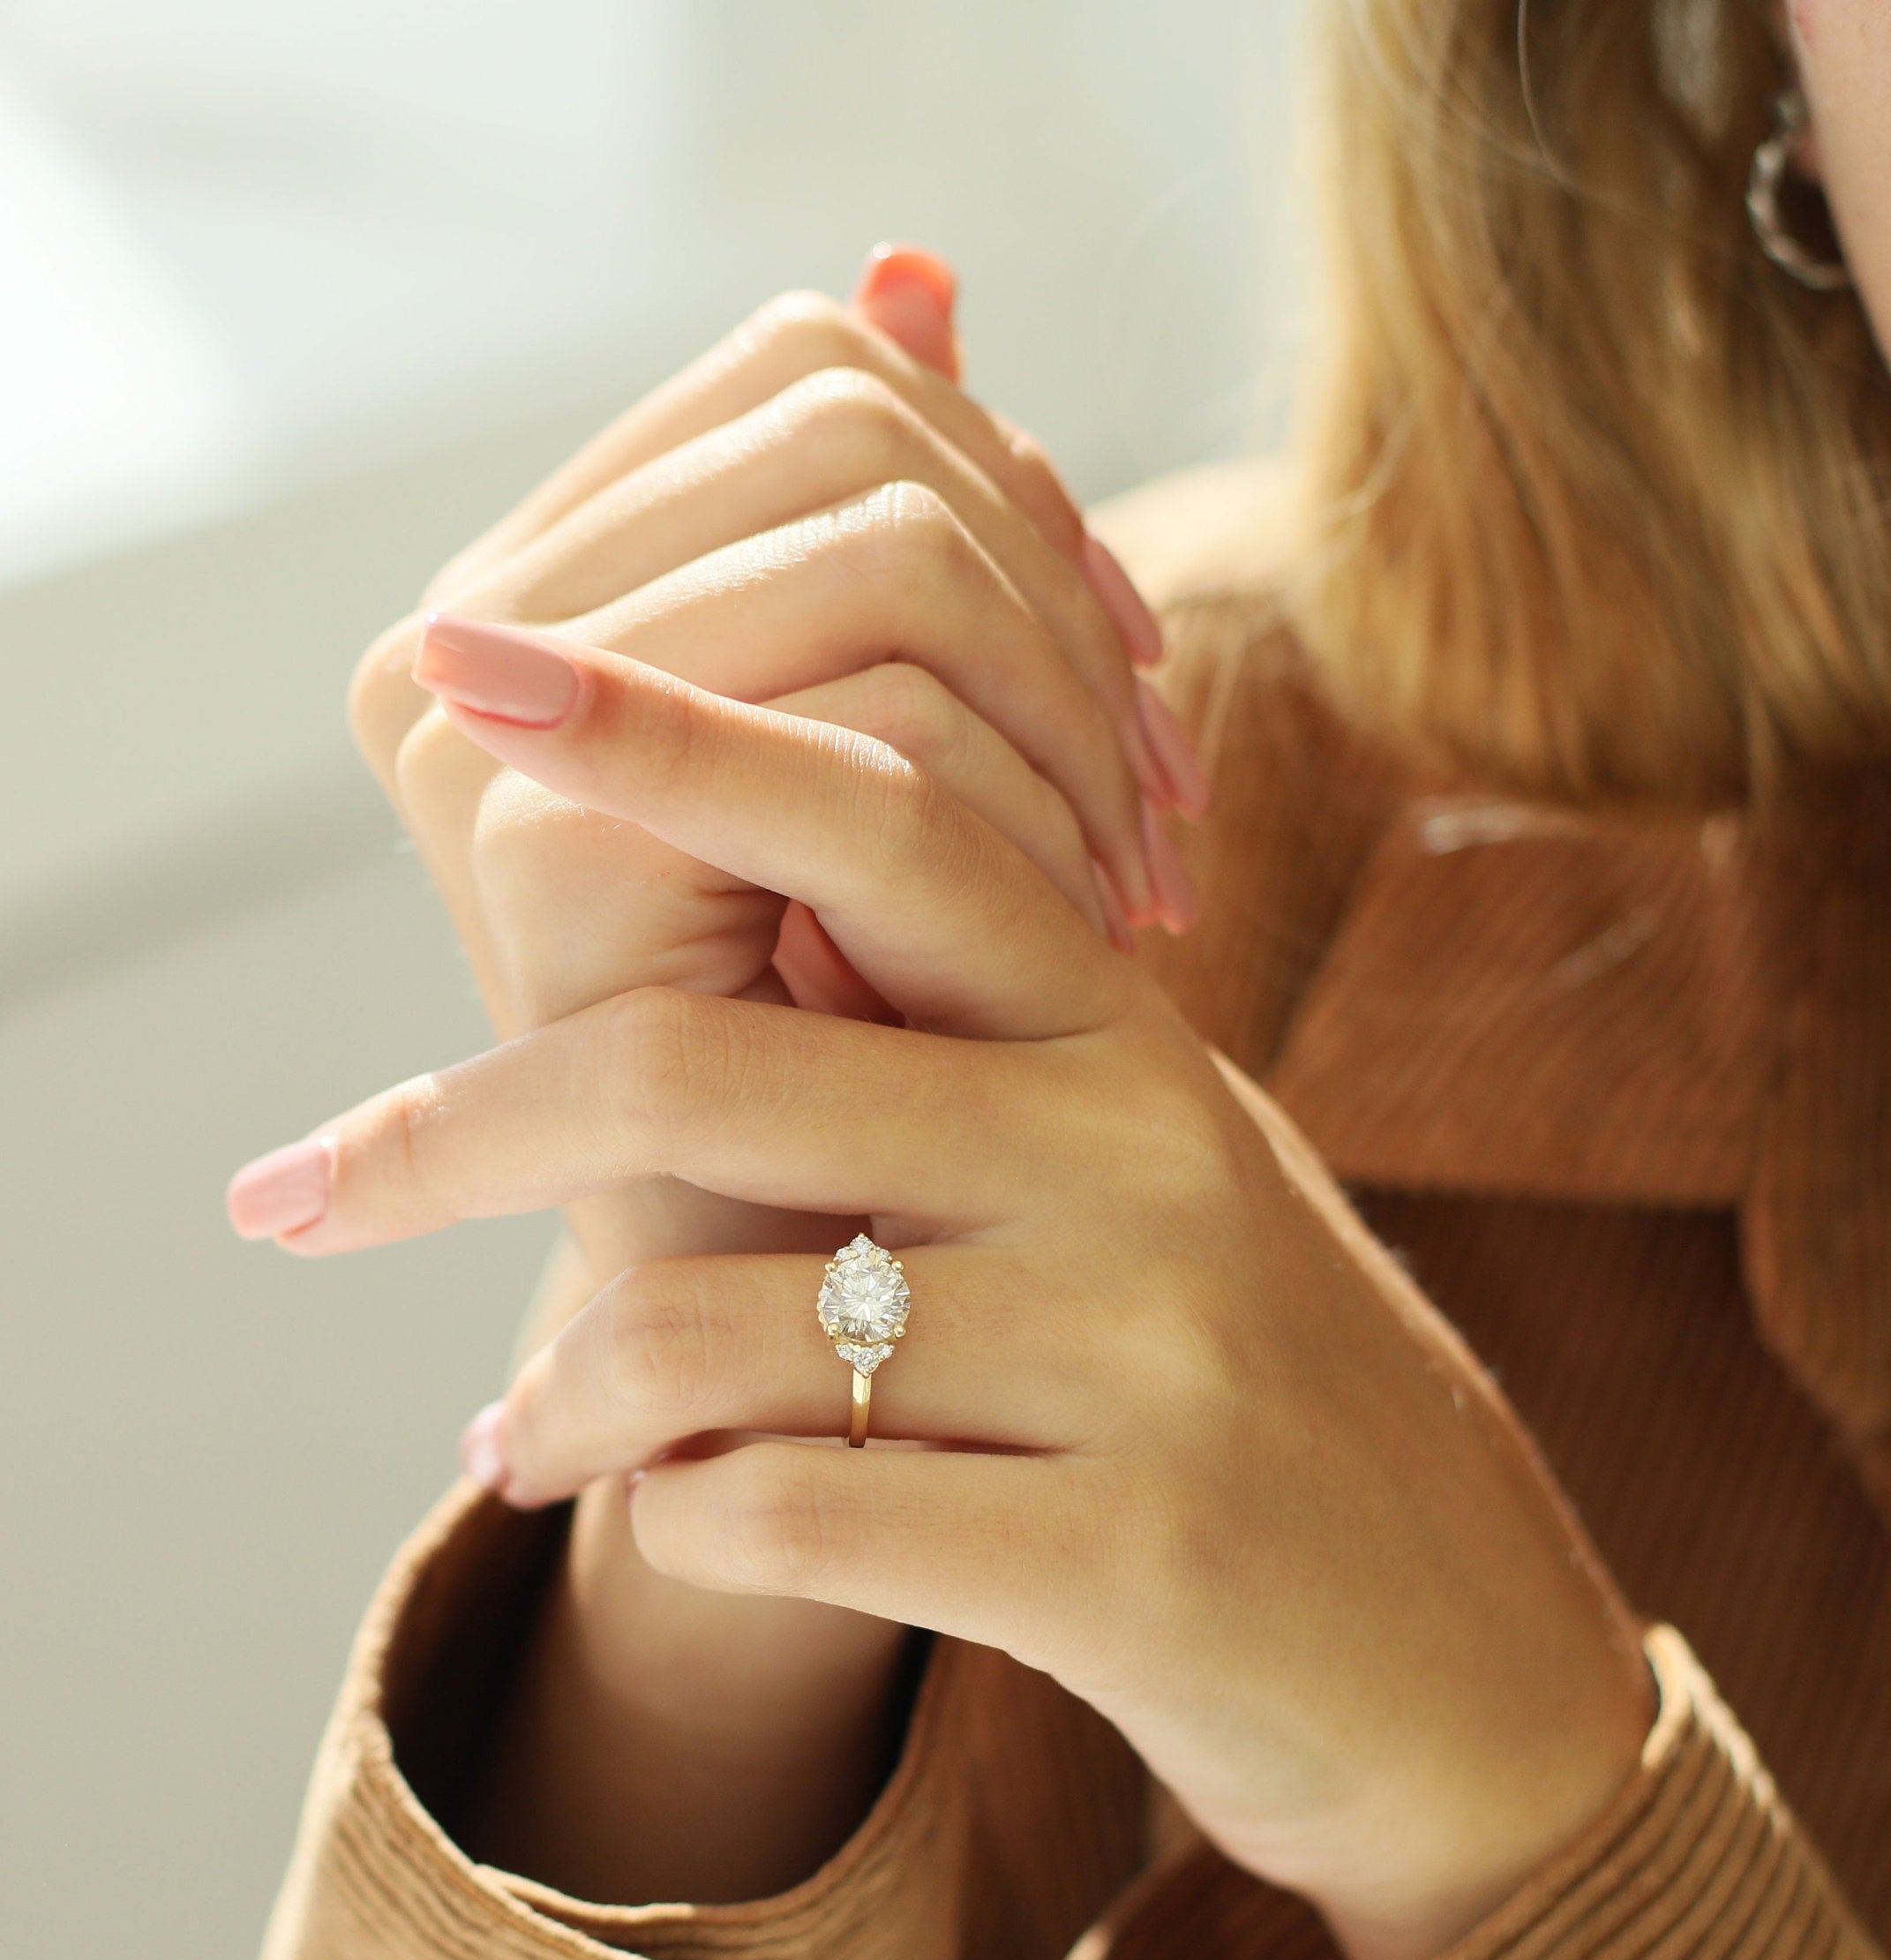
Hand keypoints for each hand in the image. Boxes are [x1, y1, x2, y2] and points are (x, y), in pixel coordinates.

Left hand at [232, 630, 1652, 1959]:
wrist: (1449, 1653)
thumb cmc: (1233, 1395)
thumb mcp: (1135, 1176)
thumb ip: (960, 1045)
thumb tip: (713, 889)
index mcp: (1128, 1031)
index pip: (881, 813)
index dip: (661, 728)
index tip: (466, 670)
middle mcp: (1148, 1159)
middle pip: (711, 1076)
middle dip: (449, 1135)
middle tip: (294, 1190)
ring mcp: (1153, 1359)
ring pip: (722, 1337)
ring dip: (563, 1401)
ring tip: (514, 1448)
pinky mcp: (1138, 1561)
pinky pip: (794, 1520)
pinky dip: (678, 1526)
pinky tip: (672, 1526)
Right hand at [346, 251, 1204, 1287]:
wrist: (818, 1355)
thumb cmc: (879, 1071)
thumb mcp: (910, 781)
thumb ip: (890, 535)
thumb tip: (923, 266)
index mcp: (542, 589)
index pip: (819, 374)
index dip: (1022, 486)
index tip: (1137, 668)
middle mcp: (471, 639)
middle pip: (865, 434)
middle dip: (1059, 610)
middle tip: (1160, 810)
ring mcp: (487, 744)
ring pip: (892, 558)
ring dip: (1059, 729)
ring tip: (1126, 898)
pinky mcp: (547, 860)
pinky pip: (881, 729)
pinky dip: (1032, 825)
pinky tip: (1083, 946)